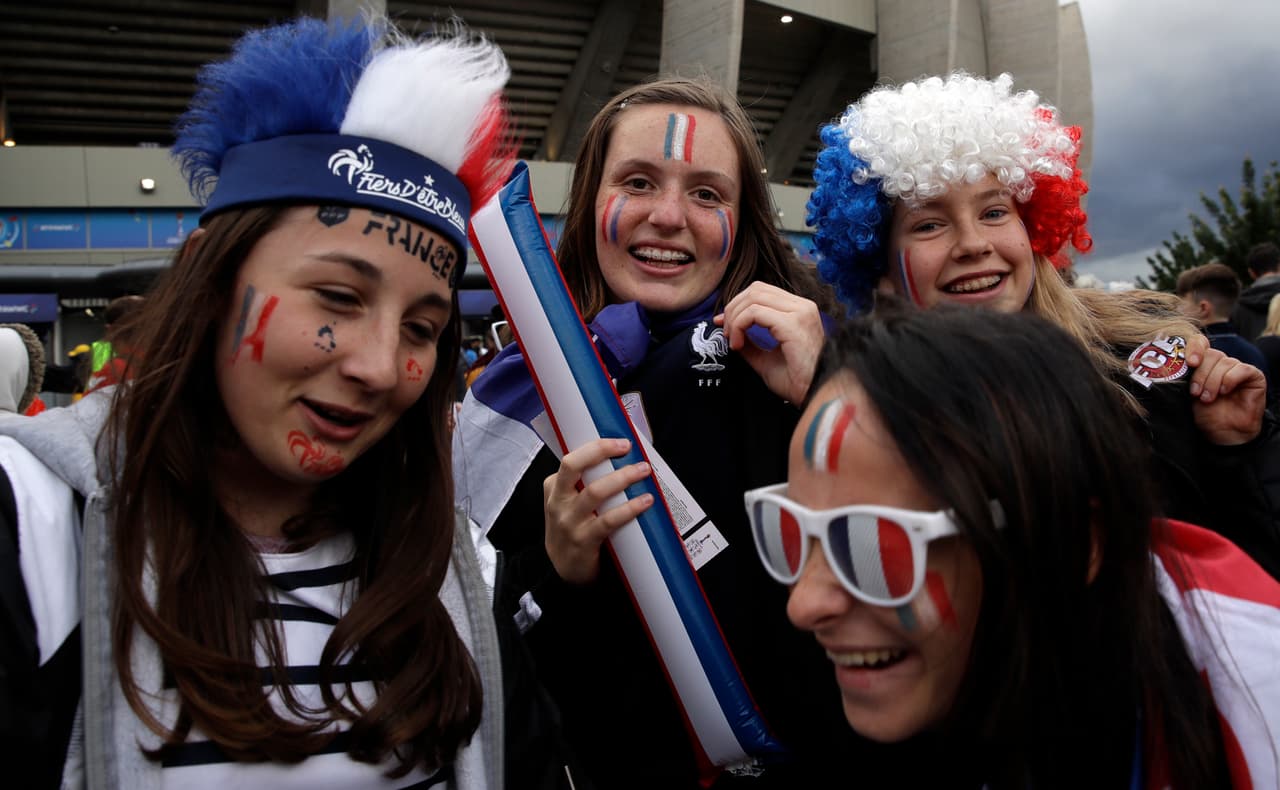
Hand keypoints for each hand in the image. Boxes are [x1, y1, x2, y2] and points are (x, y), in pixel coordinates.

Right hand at [543, 438, 654, 583]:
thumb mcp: (568, 504)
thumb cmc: (574, 529)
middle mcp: (558, 502)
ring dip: (621, 478)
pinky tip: (644, 502)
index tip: (620, 442)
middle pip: (573, 466)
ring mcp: (569, 522)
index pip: (570, 459)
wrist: (564, 571)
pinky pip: (608, 520)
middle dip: (601, 451)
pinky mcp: (583, 541)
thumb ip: (585, 484)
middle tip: (628, 447)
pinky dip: (628, 509)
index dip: (596, 447)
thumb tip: (623, 461)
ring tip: (643, 471)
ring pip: (594, 492)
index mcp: (554, 488)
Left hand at [716, 281, 825, 403]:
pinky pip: (754, 312)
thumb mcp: (766, 358)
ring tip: (734, 341)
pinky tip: (738, 345)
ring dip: (735, 318)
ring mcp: (800, 312)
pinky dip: (739, 325)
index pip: (762, 292)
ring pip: (754, 297)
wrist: (815, 396)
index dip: (738, 305)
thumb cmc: (797, 382)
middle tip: (726, 333)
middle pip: (756, 289)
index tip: (724, 326)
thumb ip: (750, 342)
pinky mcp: (792, 323)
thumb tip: (729, 330)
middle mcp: (802, 307)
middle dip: (733, 309)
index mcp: (799, 311)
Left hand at [1185, 337, 1265, 444]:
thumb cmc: (1203, 415)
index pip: (1199, 342)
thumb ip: (1177, 378)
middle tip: (1195, 393)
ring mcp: (1236, 368)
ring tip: (1207, 399)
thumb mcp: (1184, 395)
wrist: (1222, 434)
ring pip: (1224, 362)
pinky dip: (1231, 379)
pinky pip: (1242, 369)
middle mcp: (1219, 363)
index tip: (1189, 363)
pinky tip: (1224, 392)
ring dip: (1213, 381)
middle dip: (1200, 374)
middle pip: (1210, 354)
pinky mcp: (1253, 376)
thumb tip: (1159, 365)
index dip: (1194, 348)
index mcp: (1202, 364)